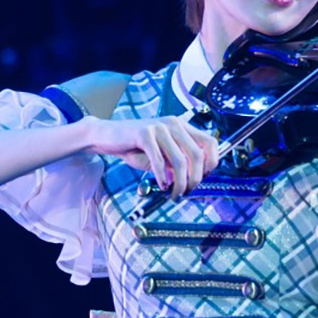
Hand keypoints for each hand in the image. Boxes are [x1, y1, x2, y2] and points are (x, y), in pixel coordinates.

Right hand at [84, 113, 219, 197]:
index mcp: (182, 127)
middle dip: (195, 179)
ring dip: (179, 183)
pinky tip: (161, 185)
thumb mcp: (162, 156)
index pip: (211, 143)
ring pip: (180, 160)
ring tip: (174, 194)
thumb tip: (193, 180)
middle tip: (186, 192)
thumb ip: (178, 164)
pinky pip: (159, 160)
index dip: (211, 163)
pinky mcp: (144, 133)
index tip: (201, 178)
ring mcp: (160, 127)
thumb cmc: (135, 147)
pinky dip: (162, 177)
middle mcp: (174, 124)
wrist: (107, 136)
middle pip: (197, 155)